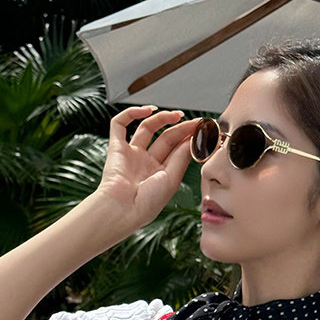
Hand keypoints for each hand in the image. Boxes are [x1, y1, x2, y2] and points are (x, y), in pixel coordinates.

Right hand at [96, 106, 200, 231]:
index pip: (177, 150)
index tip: (203, 130)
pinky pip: (119, 125)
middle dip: (181, 128)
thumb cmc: (147, 202)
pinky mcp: (116, 148)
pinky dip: (131, 113)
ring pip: (146, 128)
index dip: (190, 138)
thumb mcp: (172, 178)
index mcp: (161, 173)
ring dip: (161, 118)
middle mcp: (146, 162)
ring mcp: (131, 154)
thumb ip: (182, 156)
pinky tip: (147, 110)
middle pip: (165, 138)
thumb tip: (193, 138)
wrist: (123, 209)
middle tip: (195, 121)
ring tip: (176, 115)